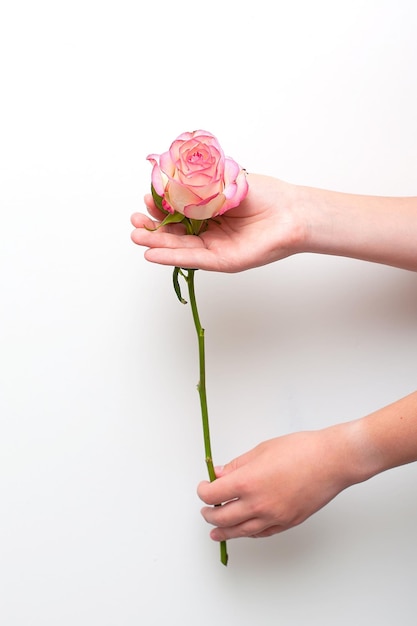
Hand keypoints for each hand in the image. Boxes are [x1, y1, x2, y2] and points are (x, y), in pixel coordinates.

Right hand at [131, 174, 304, 272]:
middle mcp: (210, 230)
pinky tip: (152, 255)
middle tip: (134, 223)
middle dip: (152, 228)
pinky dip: (172, 257)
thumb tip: (167, 184)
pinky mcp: (223, 261)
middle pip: (174, 232)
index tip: (146, 198)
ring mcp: (216, 247)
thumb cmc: (265, 195)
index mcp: (209, 210)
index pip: (177, 211)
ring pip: (180, 247)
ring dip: (156, 243)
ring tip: (136, 237)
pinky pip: (193, 260)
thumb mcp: (224, 184)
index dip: (160, 207)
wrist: (292, 212)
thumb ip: (197, 187)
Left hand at [197, 426, 359, 540]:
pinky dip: (249, 532)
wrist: (332, 461)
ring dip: (224, 532)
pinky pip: (262, 533)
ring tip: (215, 533)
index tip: (204, 487)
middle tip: (205, 509)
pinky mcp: (288, 522)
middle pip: (222, 517)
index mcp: (248, 482)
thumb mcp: (262, 450)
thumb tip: (219, 474)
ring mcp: (274, 517)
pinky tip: (244, 530)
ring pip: (241, 531)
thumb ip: (237, 465)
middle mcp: (258, 504)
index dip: (203, 492)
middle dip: (209, 514)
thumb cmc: (301, 450)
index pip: (213, 494)